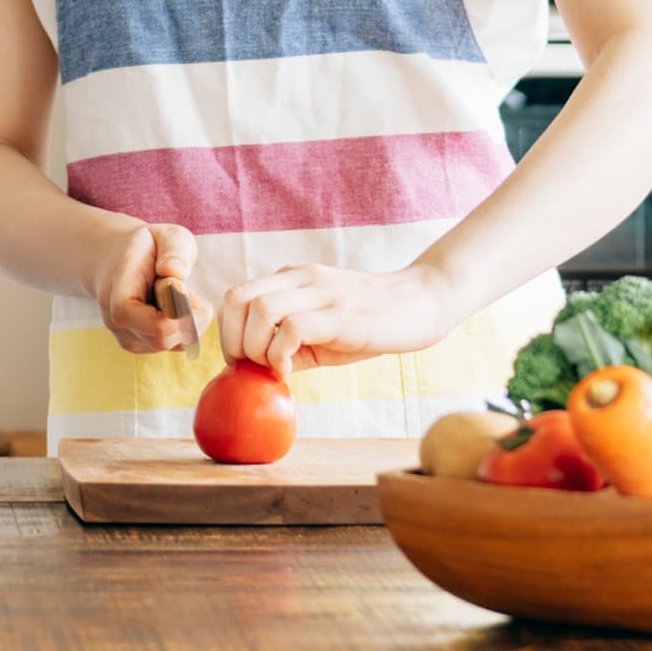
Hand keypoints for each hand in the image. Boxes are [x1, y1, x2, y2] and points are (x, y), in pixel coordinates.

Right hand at [87, 220, 204, 357]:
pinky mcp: (136, 345)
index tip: (183, 286)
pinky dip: (180, 329)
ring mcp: (124, 336)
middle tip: (184, 289)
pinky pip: (170, 346)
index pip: (153, 325)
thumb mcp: (166, 235)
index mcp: (119, 293)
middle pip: (164, 339)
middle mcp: (116, 321)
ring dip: (185, 323)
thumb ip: (174, 249)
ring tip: (175, 295)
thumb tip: (176, 273)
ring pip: (170, 345)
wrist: (114, 257)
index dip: (180, 314)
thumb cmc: (146, 246)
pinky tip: (170, 308)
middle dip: (187, 318)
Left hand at [217, 261, 453, 373]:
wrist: (423, 302)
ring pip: (260, 310)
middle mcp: (302, 279)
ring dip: (256, 348)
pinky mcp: (341, 315)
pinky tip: (292, 371)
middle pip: (238, 299)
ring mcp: (322, 294)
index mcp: (292, 279)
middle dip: (233, 341)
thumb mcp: (323, 329)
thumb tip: (255, 371)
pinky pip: (292, 328)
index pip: (236, 295)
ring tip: (275, 368)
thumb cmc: (371, 322)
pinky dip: (280, 355)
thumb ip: (289, 342)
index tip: (242, 360)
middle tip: (252, 367)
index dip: (227, 332)